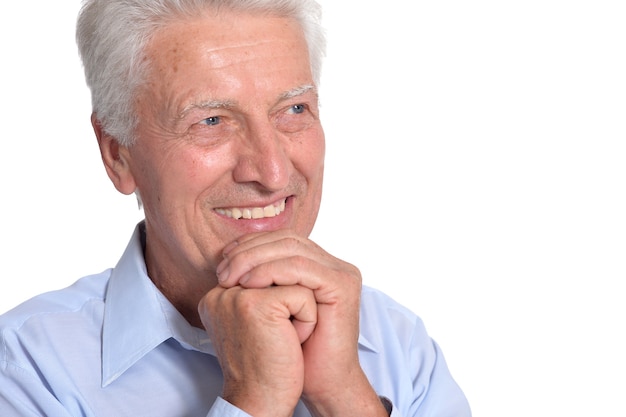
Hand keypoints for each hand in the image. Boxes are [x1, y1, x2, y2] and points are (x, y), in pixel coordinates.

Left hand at [201, 229, 387, 415]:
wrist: (322, 381)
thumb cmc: (295, 350)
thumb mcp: (271, 307)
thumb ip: (261, 279)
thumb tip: (224, 259)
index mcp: (320, 265)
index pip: (282, 239)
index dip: (251, 243)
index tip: (222, 259)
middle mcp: (333, 265)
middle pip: (287, 239)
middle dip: (250, 249)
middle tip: (223, 269)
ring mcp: (341, 273)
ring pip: (292, 248)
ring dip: (255, 259)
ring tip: (231, 277)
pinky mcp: (342, 285)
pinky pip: (301, 267)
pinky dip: (272, 271)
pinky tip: (250, 284)